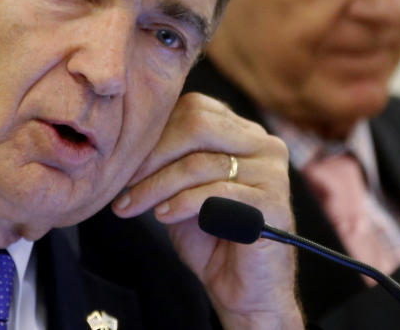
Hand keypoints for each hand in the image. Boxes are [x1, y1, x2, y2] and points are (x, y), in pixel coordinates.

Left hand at [112, 92, 303, 329]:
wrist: (245, 290)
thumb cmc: (213, 240)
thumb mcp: (184, 191)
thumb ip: (169, 161)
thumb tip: (129, 143)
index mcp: (244, 133)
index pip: (195, 108)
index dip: (156, 132)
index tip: (128, 162)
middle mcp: (263, 145)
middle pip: (197, 124)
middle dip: (153, 154)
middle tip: (127, 183)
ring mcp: (272, 172)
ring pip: (200, 162)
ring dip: (157, 185)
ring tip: (133, 205)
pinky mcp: (273, 202)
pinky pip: (216, 192)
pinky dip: (182, 203)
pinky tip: (163, 214)